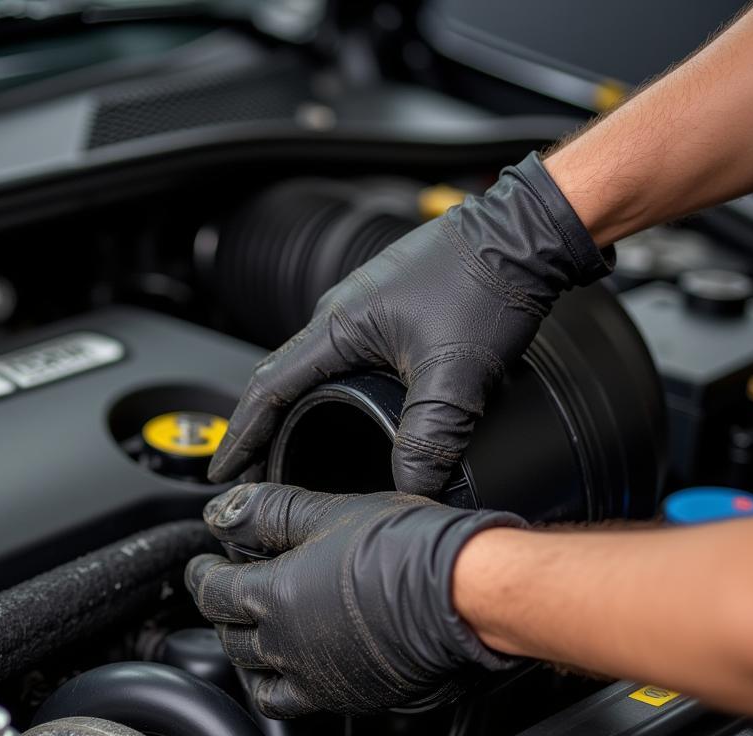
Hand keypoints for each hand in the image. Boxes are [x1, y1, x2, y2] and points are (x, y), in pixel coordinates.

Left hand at [184, 483, 524, 717]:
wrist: (464, 596)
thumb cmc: (406, 550)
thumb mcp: (328, 512)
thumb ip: (267, 512)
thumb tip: (224, 512)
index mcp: (272, 597)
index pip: (211, 590)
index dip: (201, 573)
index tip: (202, 564)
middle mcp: (285, 646)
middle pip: (229, 634)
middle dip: (220, 610)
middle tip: (227, 590)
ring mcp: (316, 678)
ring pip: (255, 674)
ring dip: (245, 651)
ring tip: (253, 631)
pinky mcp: (348, 698)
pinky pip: (292, 703)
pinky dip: (278, 686)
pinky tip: (290, 668)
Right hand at [208, 153, 612, 494]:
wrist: (529, 229)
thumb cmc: (489, 277)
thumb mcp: (456, 370)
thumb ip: (431, 435)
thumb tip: (413, 489)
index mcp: (338, 325)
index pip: (268, 389)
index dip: (242, 436)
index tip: (224, 471)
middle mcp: (340, 314)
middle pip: (280, 381)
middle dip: (259, 430)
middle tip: (250, 472)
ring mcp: (364, 310)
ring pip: (312, 371)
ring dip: (292, 411)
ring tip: (287, 450)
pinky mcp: (391, 311)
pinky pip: (342, 360)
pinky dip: (326, 393)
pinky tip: (342, 413)